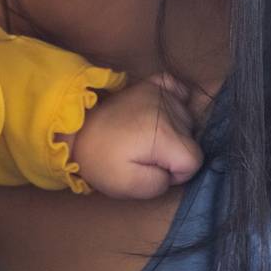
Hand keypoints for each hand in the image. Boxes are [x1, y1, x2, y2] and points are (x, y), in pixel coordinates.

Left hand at [67, 73, 205, 199]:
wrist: (75, 132)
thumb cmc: (101, 161)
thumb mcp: (129, 186)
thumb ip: (161, 184)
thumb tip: (173, 171)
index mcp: (164, 135)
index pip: (194, 160)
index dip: (177, 173)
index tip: (154, 170)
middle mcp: (167, 108)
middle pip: (191, 138)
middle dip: (174, 153)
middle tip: (145, 155)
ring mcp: (158, 92)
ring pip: (186, 118)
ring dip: (173, 131)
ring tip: (145, 137)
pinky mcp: (149, 84)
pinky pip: (176, 87)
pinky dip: (175, 100)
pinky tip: (162, 112)